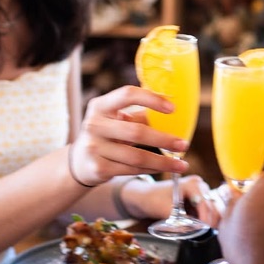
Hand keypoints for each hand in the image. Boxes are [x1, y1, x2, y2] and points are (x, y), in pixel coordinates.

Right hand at [69, 85, 188, 186]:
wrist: (79, 162)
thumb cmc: (106, 135)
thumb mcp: (116, 120)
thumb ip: (138, 115)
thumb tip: (171, 110)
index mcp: (100, 106)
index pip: (127, 95)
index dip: (151, 99)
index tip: (172, 108)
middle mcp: (94, 125)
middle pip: (136, 132)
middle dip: (164, 139)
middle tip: (184, 144)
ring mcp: (94, 148)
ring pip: (137, 156)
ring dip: (163, 161)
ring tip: (181, 164)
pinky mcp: (98, 169)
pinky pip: (132, 169)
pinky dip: (151, 169)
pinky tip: (164, 168)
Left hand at [124, 175, 223, 226]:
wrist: (144, 197)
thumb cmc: (152, 199)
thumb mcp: (164, 211)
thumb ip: (179, 222)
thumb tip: (192, 232)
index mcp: (193, 184)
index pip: (205, 204)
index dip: (205, 220)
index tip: (203, 233)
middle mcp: (200, 185)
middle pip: (212, 207)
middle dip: (208, 222)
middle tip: (202, 236)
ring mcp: (200, 191)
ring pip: (212, 211)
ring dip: (206, 222)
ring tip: (199, 233)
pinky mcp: (199, 199)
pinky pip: (207, 212)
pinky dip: (203, 221)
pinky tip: (196, 228)